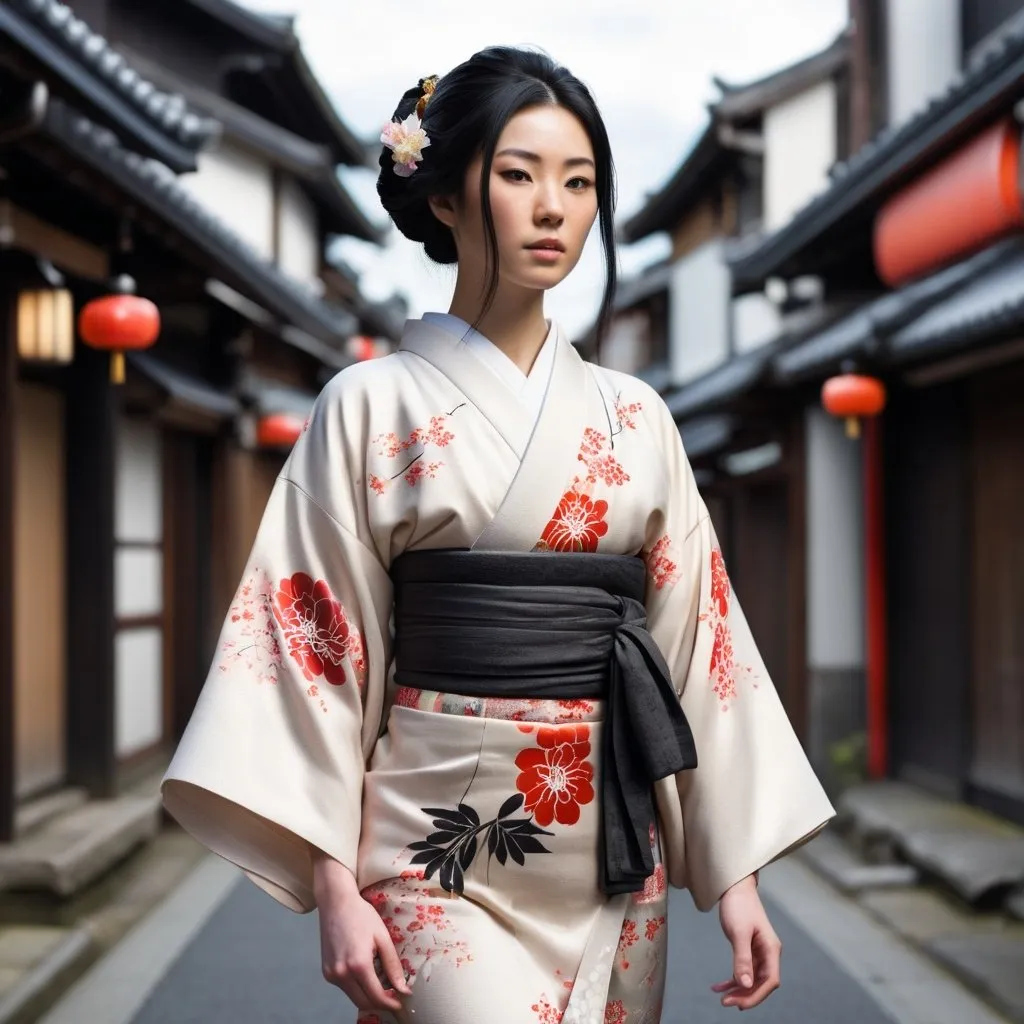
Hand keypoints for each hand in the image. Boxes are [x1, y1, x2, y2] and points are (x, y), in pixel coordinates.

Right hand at [312, 851, 411, 1012]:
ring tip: (381, 982)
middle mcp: (341, 974)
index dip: (390, 1003)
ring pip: (353, 997)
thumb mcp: (382, 937)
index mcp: (358, 965)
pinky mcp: (326, 972)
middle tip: (394, 996)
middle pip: (363, 1002)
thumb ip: (393, 966)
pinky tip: (365, 973)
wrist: (336, 903)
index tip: (401, 1003)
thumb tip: (403, 988)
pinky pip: (345, 987)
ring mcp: (331, 974)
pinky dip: (357, 986)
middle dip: (380, 1003)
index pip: (376, 997)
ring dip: (368, 995)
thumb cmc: (361, 915)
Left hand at [712, 874, 781, 1010]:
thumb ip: (742, 959)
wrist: (734, 887)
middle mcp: (768, 953)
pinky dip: (732, 980)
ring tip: (721, 998)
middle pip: (761, 983)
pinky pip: (743, 971)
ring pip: (751, 979)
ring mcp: (759, 952)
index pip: (770, 981)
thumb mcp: (738, 932)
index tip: (738, 1003)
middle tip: (725, 1002)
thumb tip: (746, 985)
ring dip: (738, 990)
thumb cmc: (738, 906)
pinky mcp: (748, 950)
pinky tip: (718, 986)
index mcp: (771, 949)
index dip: (756, 996)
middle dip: (745, 995)